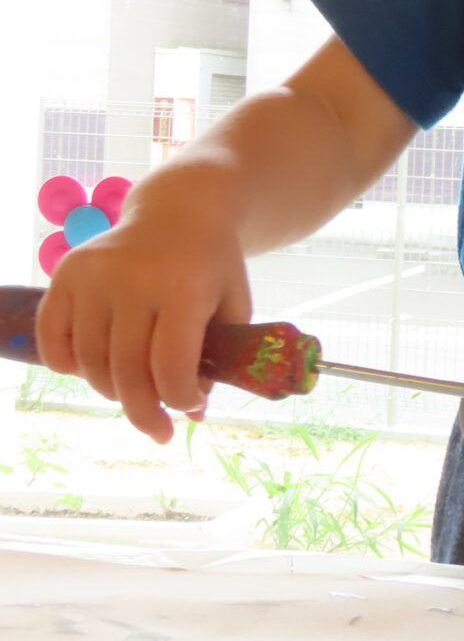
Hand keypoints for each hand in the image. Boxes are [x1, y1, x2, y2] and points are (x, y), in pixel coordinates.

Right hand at [35, 200, 250, 444]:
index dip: (179, 399)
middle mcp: (132, 280)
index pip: (170, 366)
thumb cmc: (212, 265)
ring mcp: (94, 276)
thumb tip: (192, 412)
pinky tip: (89, 374)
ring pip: (90, 362)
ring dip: (111, 391)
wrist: (181, 210)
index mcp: (182, 287)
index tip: (190, 407)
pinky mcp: (66, 273)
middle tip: (159, 430)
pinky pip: (53, 336)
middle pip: (127, 371)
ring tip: (134, 394)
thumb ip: (219, 357)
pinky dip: (66, 365)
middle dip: (145, 412)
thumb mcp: (233, 304)